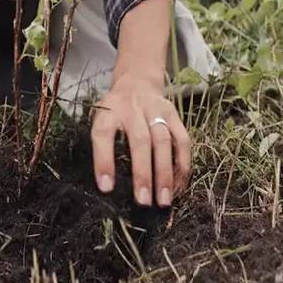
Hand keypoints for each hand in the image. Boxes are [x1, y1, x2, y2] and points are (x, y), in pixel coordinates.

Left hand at [91, 77, 190, 206]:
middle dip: (143, 173)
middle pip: (140, 141)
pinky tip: (179, 185)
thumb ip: (103, 145)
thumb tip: (108, 185)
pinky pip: (182, 141)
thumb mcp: (100, 119)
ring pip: (164, 142)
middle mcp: (133, 108)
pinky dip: (182, 165)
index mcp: (108, 111)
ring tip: (164, 199)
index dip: (104, 161)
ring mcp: (156, 110)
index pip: (103, 134)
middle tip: (143, 201)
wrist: (137, 82)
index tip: (106, 188)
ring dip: (165, 173)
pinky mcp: (174, 115)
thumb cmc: (115, 112)